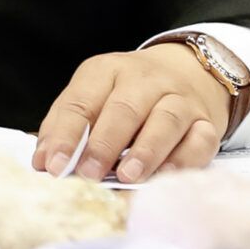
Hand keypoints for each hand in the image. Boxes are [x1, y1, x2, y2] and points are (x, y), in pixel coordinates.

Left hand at [32, 47, 233, 182]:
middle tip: (89, 174)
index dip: (65, 135)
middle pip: (124, 108)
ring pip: (165, 121)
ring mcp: (179, 99)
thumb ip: (66, 126)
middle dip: (104, 144)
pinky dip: (184, 160)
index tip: (52, 166)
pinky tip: (166, 177)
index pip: (81, 101)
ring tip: (127, 177)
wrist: (188, 72)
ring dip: (146, 151)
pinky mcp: (206, 121)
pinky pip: (200, 140)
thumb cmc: (128, 95)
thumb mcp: (92, 96)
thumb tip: (43, 162)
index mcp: (106, 71)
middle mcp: (144, 80)